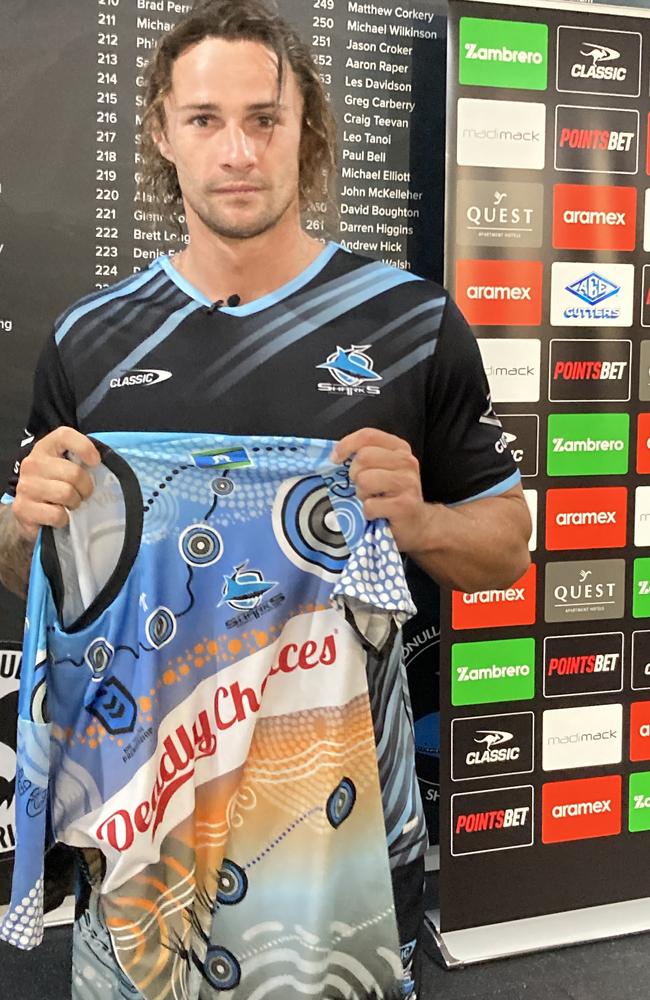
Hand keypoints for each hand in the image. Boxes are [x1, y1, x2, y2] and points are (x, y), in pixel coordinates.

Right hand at [12, 428, 99, 541]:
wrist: (30, 513)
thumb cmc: (55, 486)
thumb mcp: (66, 467)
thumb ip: (81, 461)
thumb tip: (104, 464)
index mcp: (45, 448)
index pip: (65, 436)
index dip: (85, 447)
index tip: (95, 462)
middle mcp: (32, 463)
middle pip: (74, 473)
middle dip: (85, 488)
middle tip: (82, 494)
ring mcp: (25, 486)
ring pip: (67, 494)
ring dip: (74, 504)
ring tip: (70, 504)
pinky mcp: (22, 508)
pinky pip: (57, 515)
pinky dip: (63, 519)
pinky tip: (59, 515)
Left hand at [331, 428, 431, 553]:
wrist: (416, 524)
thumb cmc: (392, 495)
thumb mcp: (382, 469)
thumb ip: (365, 456)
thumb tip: (334, 455)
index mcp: (399, 448)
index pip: (368, 435)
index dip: (347, 445)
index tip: (335, 459)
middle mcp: (407, 462)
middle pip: (363, 457)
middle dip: (354, 475)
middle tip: (364, 487)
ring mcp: (407, 483)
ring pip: (364, 480)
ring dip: (362, 494)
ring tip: (373, 499)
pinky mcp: (404, 505)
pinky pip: (369, 505)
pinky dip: (368, 513)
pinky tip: (378, 514)